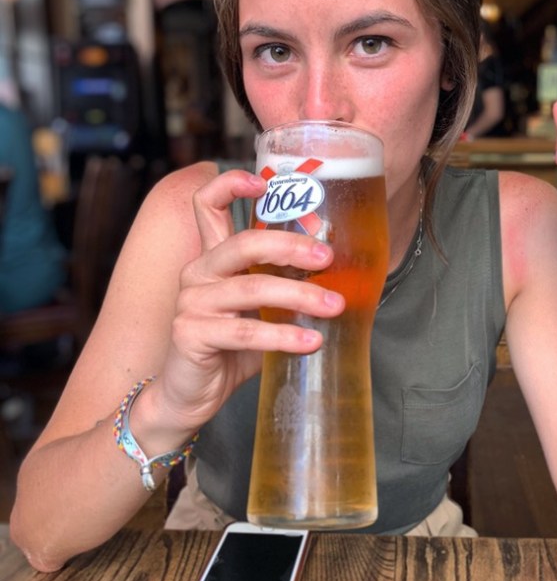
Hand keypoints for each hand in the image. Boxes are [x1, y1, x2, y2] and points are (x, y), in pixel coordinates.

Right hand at [157, 169, 344, 433]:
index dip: (231, 185)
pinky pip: (245, 331)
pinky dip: (283, 335)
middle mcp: (198, 273)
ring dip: (300, 295)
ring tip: (334, 306)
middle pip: (243, 243)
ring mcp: (192, 302)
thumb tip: (341, 275)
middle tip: (327, 257)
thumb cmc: (231, 350)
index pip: (207, 205)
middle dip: (290, 246)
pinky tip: (310, 341)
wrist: (190, 396)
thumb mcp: (261, 311)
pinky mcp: (192, 333)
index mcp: (213, 259)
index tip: (265, 183)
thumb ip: (285, 287)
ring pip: (252, 288)